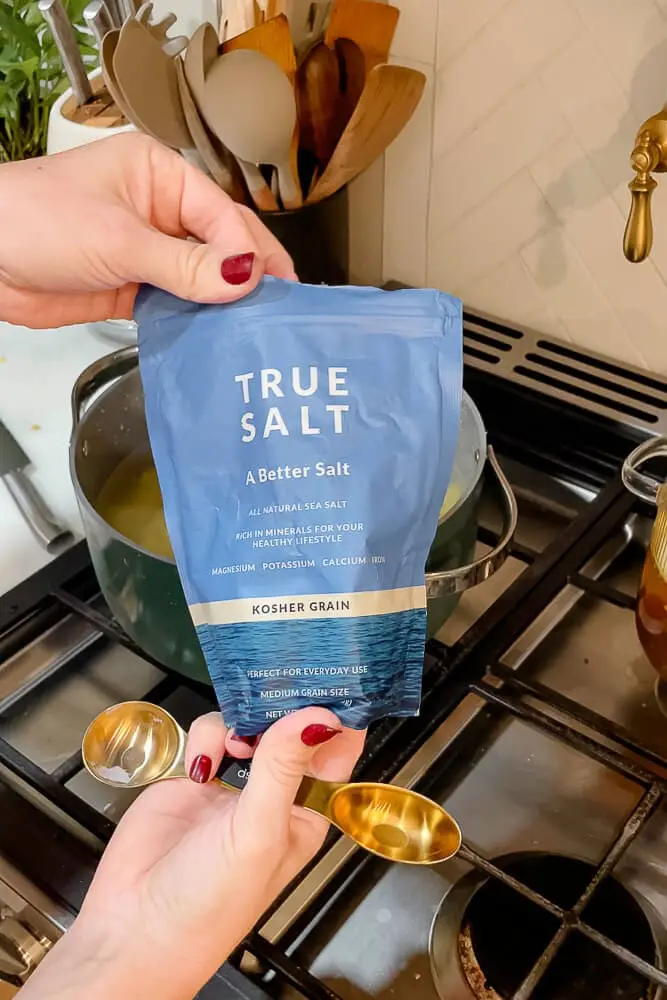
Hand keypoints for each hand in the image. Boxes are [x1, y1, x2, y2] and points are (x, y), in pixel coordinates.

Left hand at [0, 133, 295, 328]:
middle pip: (219, 246)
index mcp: (159, 175)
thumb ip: (183, 265)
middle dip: (246, 276)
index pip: (221, 213)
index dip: (247, 250)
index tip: (267, 285)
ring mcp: (147, 252)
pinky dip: (194, 322)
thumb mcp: (118, 239)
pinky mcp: (133, 288)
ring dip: (222, 304)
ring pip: (201, 280)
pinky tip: (214, 336)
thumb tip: (241, 277)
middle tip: (280, 309)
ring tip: (254, 329)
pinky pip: (176, 305)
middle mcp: (159, 211)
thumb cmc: (33, 219)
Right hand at [21, 708, 363, 999]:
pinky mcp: (192, 776)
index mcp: (305, 813)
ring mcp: (231, 784)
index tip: (333, 679)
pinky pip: (208, 734)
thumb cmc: (209, 906)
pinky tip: (200, 764)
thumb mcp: (258, 834)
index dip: (336, 717)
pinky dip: (205, 737)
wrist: (133, 928)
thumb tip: (316, 716)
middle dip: (284, 708)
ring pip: (248, 724)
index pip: (333, 753)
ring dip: (243, 722)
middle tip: (278, 684)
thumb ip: (283, 770)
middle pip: (290, 730)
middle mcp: (272, 795)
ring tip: (236, 742)